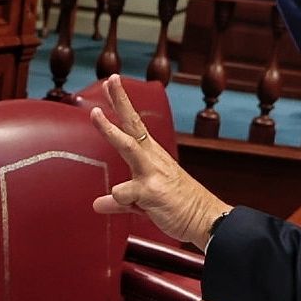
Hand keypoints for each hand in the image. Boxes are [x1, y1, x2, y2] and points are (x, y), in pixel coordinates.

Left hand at [89, 74, 231, 248]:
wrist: (205, 220)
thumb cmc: (178, 207)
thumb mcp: (144, 201)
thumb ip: (120, 201)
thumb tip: (98, 204)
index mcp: (152, 156)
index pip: (134, 125)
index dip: (122, 104)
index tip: (112, 82)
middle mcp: (152, 159)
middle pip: (133, 124)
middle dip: (120, 101)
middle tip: (111, 79)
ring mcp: (153, 173)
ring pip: (128, 146)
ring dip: (110, 130)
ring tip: (96, 115)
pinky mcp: (152, 192)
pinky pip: (124, 194)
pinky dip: (116, 201)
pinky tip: (117, 206)